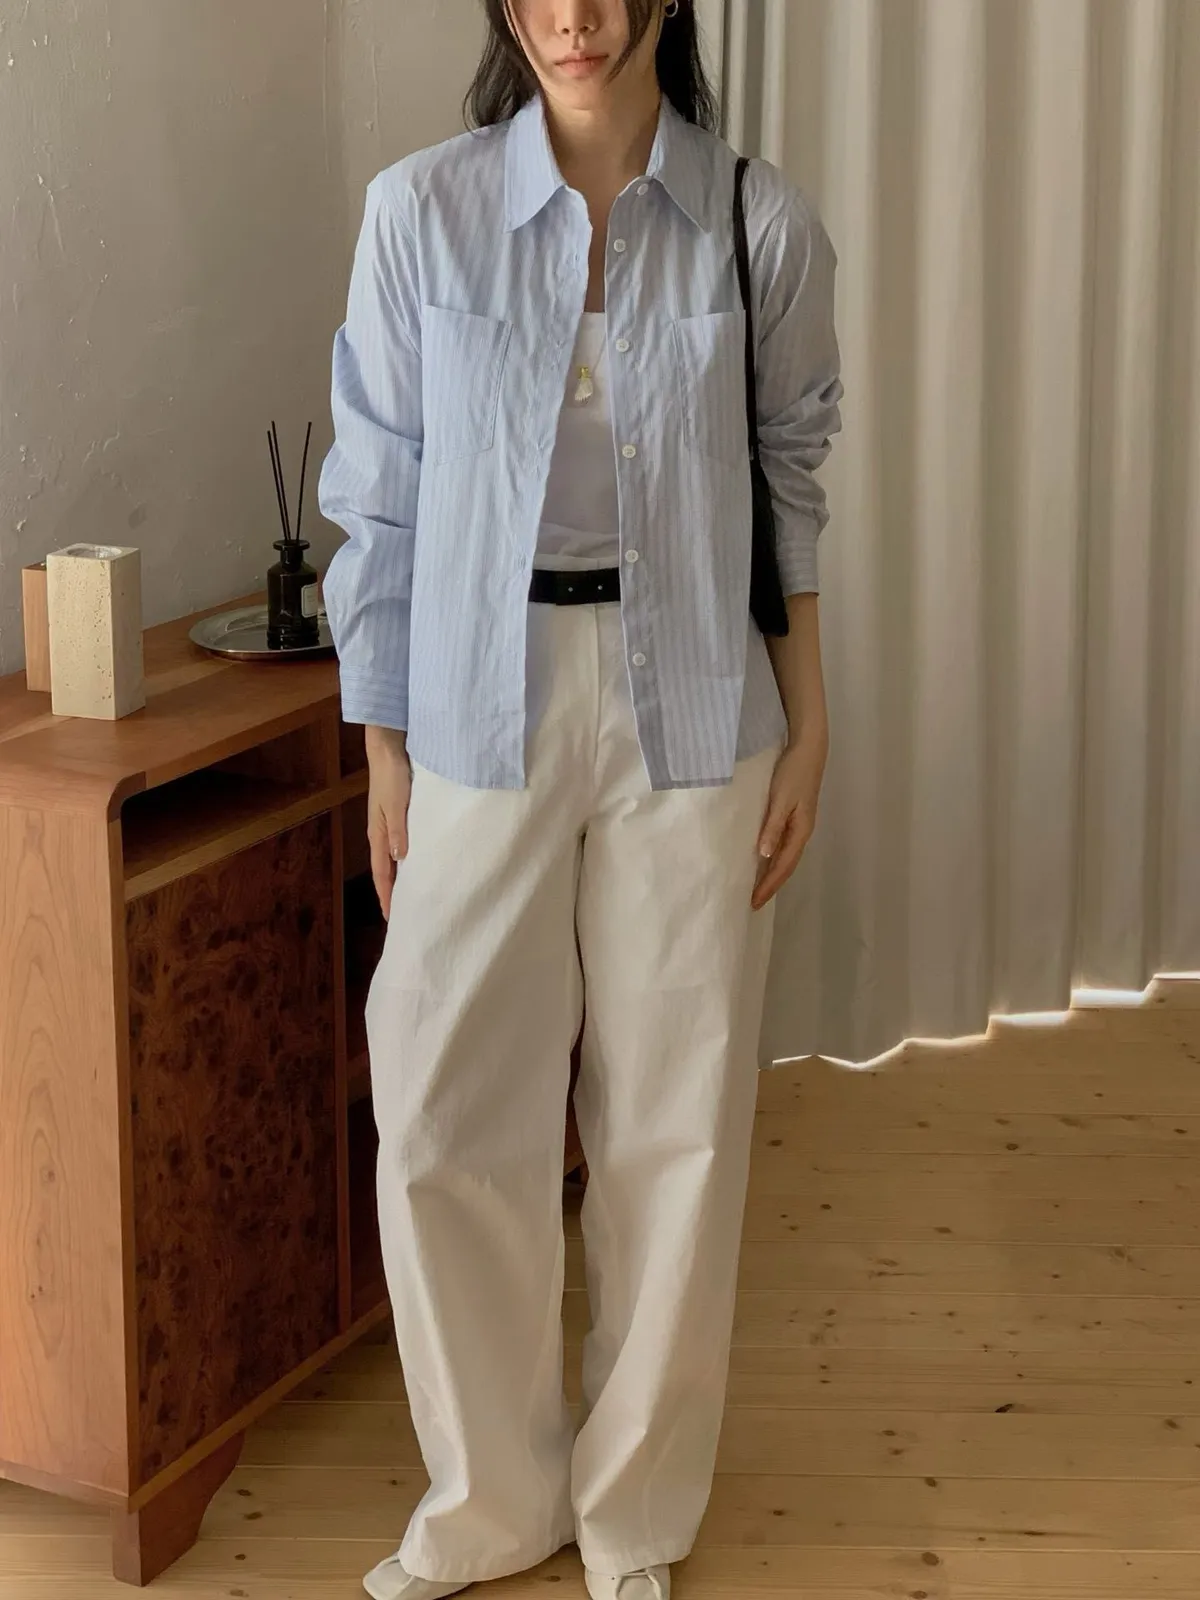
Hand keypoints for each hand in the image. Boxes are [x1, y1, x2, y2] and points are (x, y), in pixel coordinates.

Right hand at [365, 726, 411, 921]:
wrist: (388, 751)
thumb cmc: (392, 777)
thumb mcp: (396, 805)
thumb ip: (399, 831)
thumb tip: (399, 860)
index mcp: (378, 835)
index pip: (382, 873)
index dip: (387, 896)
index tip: (392, 918)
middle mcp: (381, 834)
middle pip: (385, 871)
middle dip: (391, 893)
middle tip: (403, 914)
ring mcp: (389, 826)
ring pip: (393, 860)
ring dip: (399, 879)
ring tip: (410, 896)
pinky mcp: (397, 817)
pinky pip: (400, 846)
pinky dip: (405, 861)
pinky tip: (416, 864)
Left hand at [752, 734, 826, 910]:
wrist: (808, 749)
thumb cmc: (793, 772)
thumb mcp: (780, 799)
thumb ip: (772, 827)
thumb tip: (763, 856)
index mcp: (800, 831)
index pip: (783, 866)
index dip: (769, 885)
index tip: (754, 902)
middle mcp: (801, 832)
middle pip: (786, 866)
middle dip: (770, 886)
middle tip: (753, 903)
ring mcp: (799, 825)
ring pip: (785, 857)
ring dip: (772, 875)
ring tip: (757, 888)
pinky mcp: (794, 817)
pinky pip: (783, 846)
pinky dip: (773, 859)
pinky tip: (763, 861)